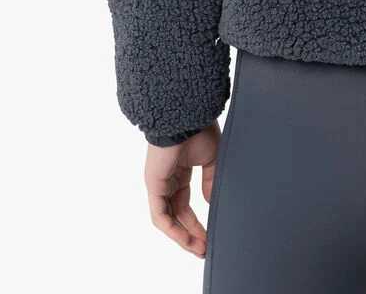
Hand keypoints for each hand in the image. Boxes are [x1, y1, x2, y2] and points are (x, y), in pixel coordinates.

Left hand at [144, 124, 219, 256]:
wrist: (188, 115)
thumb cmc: (199, 128)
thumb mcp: (211, 158)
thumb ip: (210, 181)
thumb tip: (211, 203)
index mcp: (180, 172)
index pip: (186, 205)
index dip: (197, 223)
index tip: (210, 236)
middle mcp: (168, 180)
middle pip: (177, 215)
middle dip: (191, 234)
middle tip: (205, 249)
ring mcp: (159, 183)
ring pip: (167, 219)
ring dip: (182, 236)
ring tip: (199, 248)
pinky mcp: (154, 184)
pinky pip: (159, 214)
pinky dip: (172, 229)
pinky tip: (186, 239)